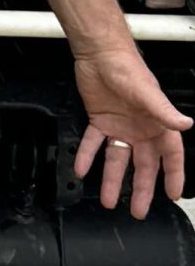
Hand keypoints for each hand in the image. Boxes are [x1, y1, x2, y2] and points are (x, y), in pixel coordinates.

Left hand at [72, 45, 190, 217]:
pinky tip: (81, 169)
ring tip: (107, 200)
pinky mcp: (100, 121)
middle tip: (137, 210)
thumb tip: (186, 125)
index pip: (171, 157)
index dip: (173, 177)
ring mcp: (120, 127)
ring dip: (112, 180)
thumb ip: (164, 112)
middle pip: (143, 166)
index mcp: (158, 125)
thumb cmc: (128, 68)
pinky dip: (87, 157)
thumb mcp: (147, 93)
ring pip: (117, 160)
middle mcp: (141, 130)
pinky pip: (93, 144)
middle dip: (141, 189)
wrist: (99, 54)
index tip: (174, 195)